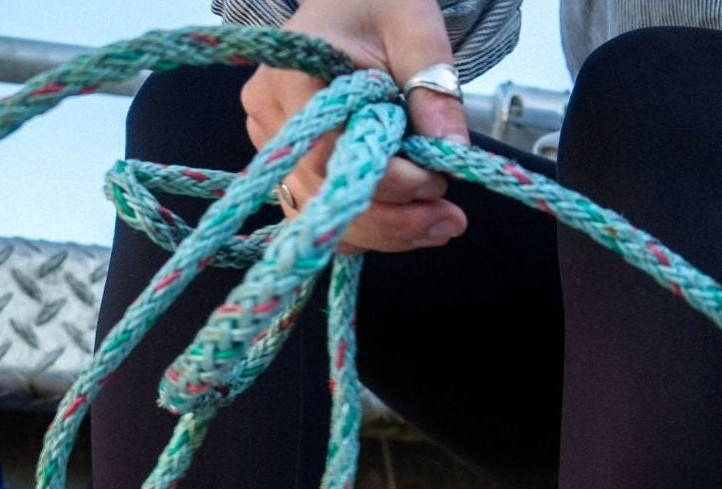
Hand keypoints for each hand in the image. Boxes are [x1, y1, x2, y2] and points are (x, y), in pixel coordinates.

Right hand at [240, 0, 469, 253]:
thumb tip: (451, 152)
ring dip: (387, 232)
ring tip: (441, 224)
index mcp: (290, 76)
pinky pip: (325, 218)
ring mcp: (274, 152)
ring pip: (325, 217)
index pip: (328, 154)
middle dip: (394, 217)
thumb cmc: (377, 3)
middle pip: (325, 195)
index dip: (384, 182)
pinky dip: (369, 230)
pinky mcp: (289, 171)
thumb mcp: (414, 28)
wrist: (353, 2)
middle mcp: (269, 120)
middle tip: (449, 218)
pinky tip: (411, 225)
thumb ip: (431, 86)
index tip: (435, 182)